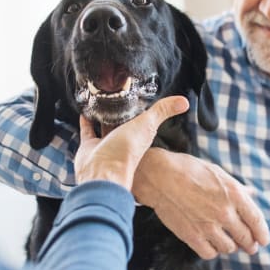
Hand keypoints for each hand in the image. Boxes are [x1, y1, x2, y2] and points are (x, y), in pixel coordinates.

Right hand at [74, 96, 189, 189]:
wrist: (102, 171)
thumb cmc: (125, 153)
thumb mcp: (147, 125)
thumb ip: (163, 111)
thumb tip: (184, 102)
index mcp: (138, 136)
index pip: (141, 120)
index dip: (141, 110)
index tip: (140, 97)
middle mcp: (122, 140)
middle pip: (122, 123)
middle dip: (121, 113)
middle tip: (118, 97)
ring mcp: (105, 144)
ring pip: (104, 126)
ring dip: (103, 115)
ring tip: (102, 101)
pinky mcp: (90, 145)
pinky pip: (88, 130)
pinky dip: (87, 120)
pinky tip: (86, 111)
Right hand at [132, 150, 267, 258]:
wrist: (159, 176)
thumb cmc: (189, 170)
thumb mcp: (218, 173)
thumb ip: (237, 187)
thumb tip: (252, 193)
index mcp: (234, 194)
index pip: (257, 221)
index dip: (263, 234)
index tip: (263, 241)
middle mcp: (224, 212)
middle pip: (246, 238)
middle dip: (249, 244)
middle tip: (249, 246)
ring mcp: (208, 226)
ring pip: (229, 248)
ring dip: (230, 246)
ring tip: (227, 241)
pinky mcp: (192, 236)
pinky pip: (210, 253)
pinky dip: (212, 251)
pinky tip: (210, 243)